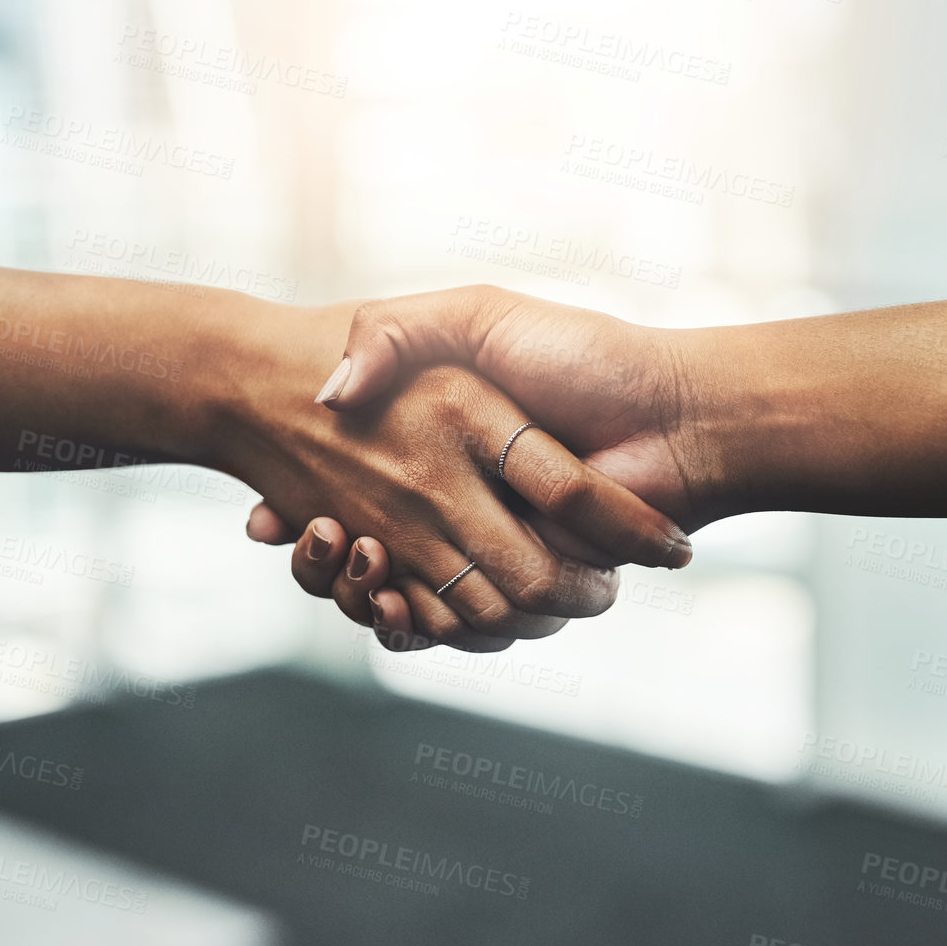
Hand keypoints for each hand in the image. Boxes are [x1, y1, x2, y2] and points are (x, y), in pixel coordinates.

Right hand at [216, 302, 689, 650]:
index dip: (307, 518)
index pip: (354, 497)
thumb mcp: (476, 319)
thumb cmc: (584, 356)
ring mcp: (488, 548)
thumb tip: (331, 387)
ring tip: (344, 553)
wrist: (680, 414)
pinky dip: (412, 626)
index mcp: (446, 447)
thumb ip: (400, 332)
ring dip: (361, 595)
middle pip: (369, 558)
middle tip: (312, 537)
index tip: (266, 517)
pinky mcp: (521, 585)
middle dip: (328, 562)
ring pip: (400, 599)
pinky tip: (387, 596)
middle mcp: (461, 505)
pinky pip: (449, 626)